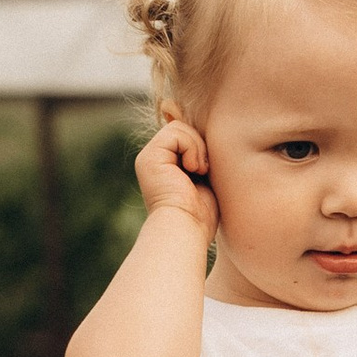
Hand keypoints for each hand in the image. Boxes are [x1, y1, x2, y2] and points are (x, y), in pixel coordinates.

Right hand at [135, 114, 217, 238]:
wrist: (187, 228)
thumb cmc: (201, 214)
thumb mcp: (205, 178)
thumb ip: (200, 155)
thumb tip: (208, 134)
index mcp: (164, 165)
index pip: (186, 136)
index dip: (202, 146)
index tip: (207, 170)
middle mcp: (153, 159)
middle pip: (184, 128)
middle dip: (201, 146)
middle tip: (205, 170)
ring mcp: (149, 157)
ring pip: (180, 127)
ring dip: (198, 148)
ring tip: (199, 172)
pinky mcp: (150, 157)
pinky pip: (176, 133)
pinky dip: (192, 148)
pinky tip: (193, 170)